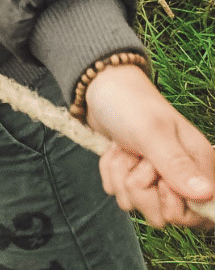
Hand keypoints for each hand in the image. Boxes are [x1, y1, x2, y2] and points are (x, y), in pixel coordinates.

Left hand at [86, 64, 214, 227]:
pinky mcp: (134, 177)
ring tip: (124, 149)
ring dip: (121, 176)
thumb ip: (176, 164)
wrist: (100, 88)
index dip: (174, 205)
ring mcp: (156, 178)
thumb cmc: (130, 104)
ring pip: (137, 205)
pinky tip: (115, 151)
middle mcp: (182, 176)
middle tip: (137, 156)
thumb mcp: (152, 132)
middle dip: (140, 187)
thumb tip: (206, 195)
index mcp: (199, 165)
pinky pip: (120, 194)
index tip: (160, 180)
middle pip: (163, 216)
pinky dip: (110, 172)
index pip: (199, 216)